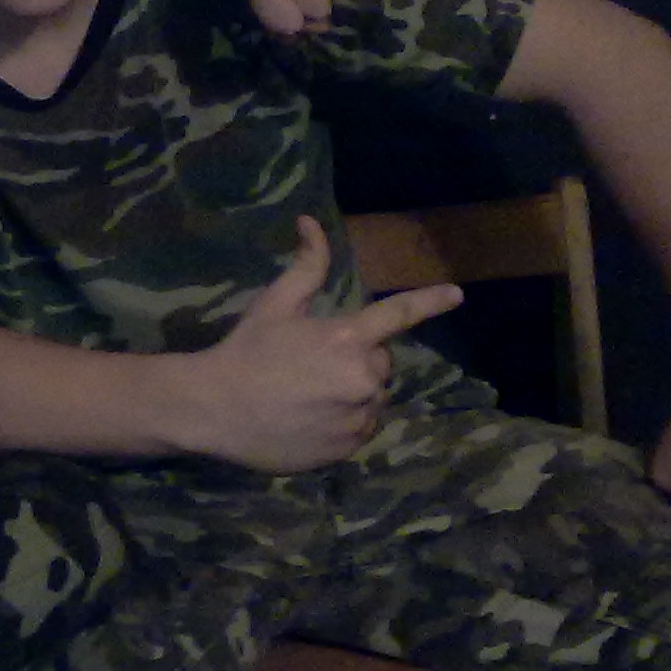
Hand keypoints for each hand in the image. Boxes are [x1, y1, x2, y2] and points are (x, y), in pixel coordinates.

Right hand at [181, 217, 461, 470]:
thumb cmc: (245, 351)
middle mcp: (362, 379)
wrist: (213, 409)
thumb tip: (313, 222)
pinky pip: (361, 429)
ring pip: (372, 398)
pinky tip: (310, 420)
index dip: (430, 301)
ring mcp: (357, 417)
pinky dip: (345, 423)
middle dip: (358, 359)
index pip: (400, 314)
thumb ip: (306, 266)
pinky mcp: (348, 448)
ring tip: (310, 396)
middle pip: (380, 363)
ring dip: (353, 393)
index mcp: (348, 339)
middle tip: (316, 364)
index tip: (456, 295)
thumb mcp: (274, 304)